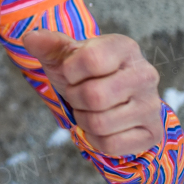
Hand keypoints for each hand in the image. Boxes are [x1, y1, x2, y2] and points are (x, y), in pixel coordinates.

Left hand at [22, 30, 163, 156]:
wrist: (111, 97)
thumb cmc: (83, 73)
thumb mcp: (64, 56)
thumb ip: (48, 45)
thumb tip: (30, 38)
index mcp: (124, 47)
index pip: (91, 59)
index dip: (71, 71)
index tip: (72, 73)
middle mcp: (145, 74)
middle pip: (94, 96)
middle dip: (75, 98)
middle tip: (78, 95)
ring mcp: (152, 105)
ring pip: (100, 123)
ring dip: (84, 119)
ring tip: (89, 109)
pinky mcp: (153, 133)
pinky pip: (111, 145)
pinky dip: (95, 139)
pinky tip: (101, 127)